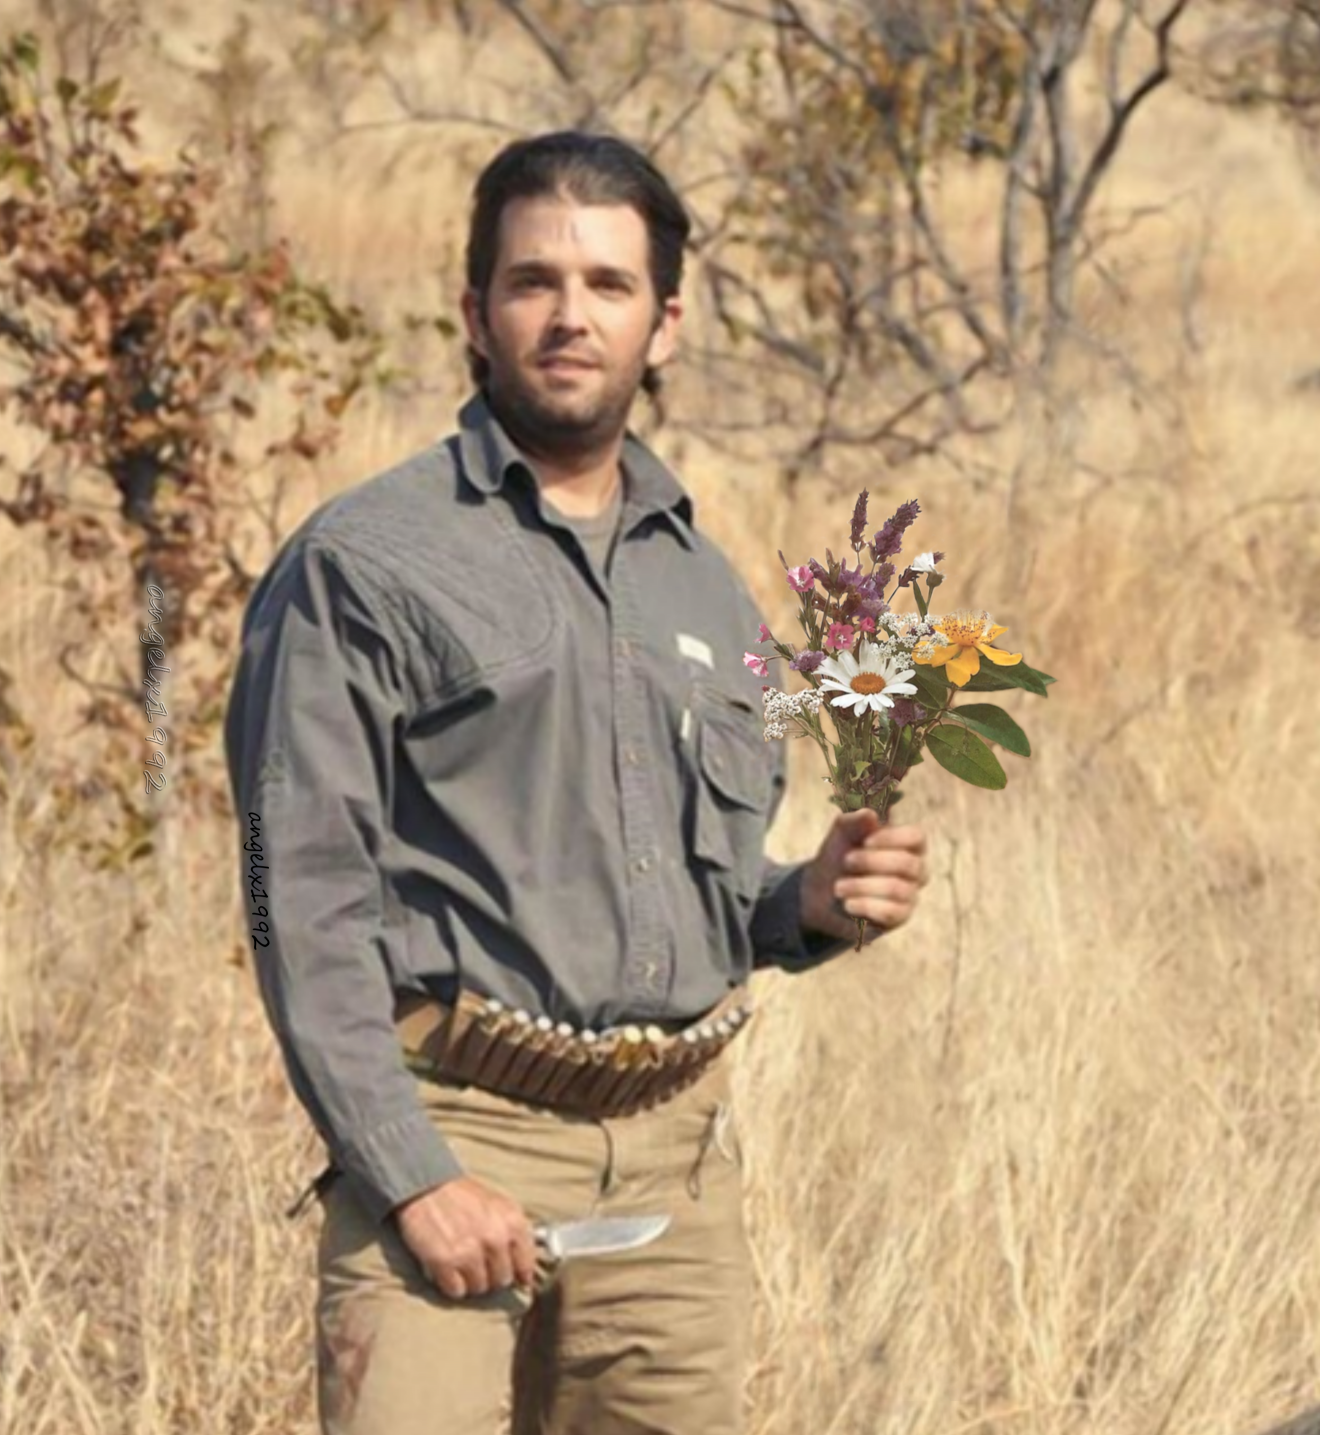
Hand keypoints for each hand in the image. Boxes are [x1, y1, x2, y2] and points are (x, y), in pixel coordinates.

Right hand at [392, 1176, 537, 1298]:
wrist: (427, 1186)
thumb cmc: (465, 1196)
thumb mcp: (501, 1206)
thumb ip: (516, 1235)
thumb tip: (526, 1271)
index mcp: (513, 1222)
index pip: (526, 1266)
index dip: (519, 1273)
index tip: (515, 1278)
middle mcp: (495, 1239)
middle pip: (502, 1280)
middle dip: (491, 1275)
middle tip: (479, 1262)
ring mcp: (469, 1252)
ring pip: (479, 1288)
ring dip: (470, 1280)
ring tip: (462, 1263)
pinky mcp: (444, 1263)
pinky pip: (456, 1291)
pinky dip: (451, 1284)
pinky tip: (448, 1268)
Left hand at [800, 807, 928, 945]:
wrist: (821, 893)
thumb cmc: (838, 856)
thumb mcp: (841, 835)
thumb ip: (854, 821)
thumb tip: (871, 814)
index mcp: (906, 844)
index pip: (917, 837)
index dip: (894, 838)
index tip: (866, 841)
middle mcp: (915, 870)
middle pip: (908, 864)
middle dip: (871, 862)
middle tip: (845, 861)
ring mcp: (910, 895)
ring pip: (897, 889)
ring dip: (861, 886)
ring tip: (838, 887)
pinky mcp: (899, 917)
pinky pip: (891, 912)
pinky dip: (865, 905)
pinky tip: (848, 904)